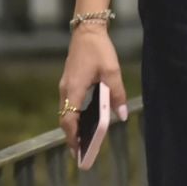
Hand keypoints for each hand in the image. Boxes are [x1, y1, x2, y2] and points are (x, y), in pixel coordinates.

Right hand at [57, 25, 127, 151]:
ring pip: (66, 112)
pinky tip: (85, 122)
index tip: (78, 151)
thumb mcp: (112, 72)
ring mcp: (65, 86)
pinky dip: (75, 116)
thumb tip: (120, 116)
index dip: (73, 137)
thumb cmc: (100, 50)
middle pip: (65, 119)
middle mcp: (65, 90)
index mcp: (74, 89)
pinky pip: (69, 104)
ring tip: (85, 142)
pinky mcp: (69, 83)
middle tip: (82, 154)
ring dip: (73, 128)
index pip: (69, 119)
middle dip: (72, 137)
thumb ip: (117, 94)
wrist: (87, 31)